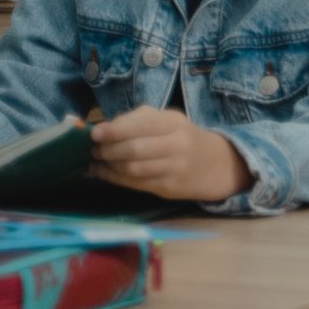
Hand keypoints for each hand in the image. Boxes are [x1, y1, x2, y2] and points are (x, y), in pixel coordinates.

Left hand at [90, 107, 253, 202]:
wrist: (215, 164)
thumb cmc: (182, 137)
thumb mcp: (167, 120)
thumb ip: (137, 120)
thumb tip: (102, 129)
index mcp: (174, 122)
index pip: (140, 125)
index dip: (114, 130)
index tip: (94, 134)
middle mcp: (177, 145)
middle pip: (134, 149)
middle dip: (108, 150)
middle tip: (94, 149)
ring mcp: (174, 168)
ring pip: (133, 169)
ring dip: (109, 166)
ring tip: (97, 161)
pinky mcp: (169, 188)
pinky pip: (136, 183)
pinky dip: (115, 178)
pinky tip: (104, 172)